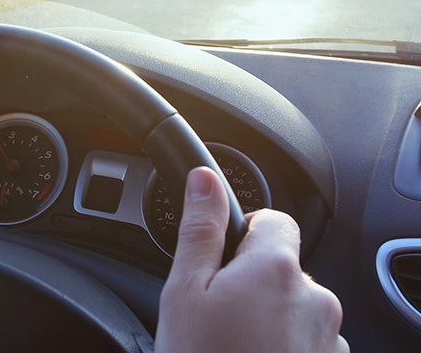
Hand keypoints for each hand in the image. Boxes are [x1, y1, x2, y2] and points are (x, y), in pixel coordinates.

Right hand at [155, 167, 347, 352]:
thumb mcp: (185, 292)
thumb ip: (201, 228)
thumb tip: (204, 179)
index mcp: (277, 269)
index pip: (274, 219)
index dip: (244, 231)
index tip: (222, 258)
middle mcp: (316, 300)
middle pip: (284, 267)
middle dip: (253, 280)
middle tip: (217, 312)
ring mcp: (329, 342)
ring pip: (296, 307)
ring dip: (271, 317)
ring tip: (233, 346)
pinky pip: (308, 343)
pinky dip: (284, 347)